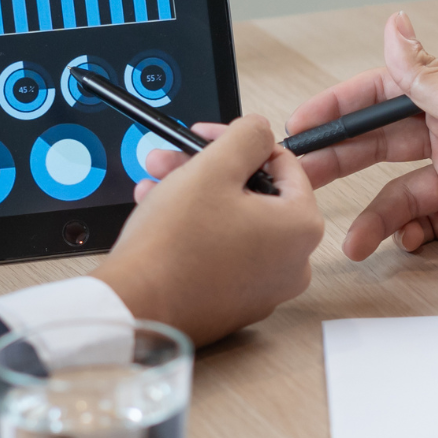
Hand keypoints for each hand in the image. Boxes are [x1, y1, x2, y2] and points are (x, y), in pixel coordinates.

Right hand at [92, 115, 323, 344]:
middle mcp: (294, 263)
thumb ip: (246, 137)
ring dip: (194, 196)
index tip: (205, 137)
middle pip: (254, 194)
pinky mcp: (237, 303)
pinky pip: (225, 254)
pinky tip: (161, 217)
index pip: (282, 164)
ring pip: (235, 222)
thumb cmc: (173, 245)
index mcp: (302, 227)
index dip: (237, 143)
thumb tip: (259, 129)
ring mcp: (267, 288)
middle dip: (208, 170)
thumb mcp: (213, 169)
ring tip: (154, 187)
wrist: (136, 308)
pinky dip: (197, 232)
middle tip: (172, 160)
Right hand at [286, 12, 437, 266]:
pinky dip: (408, 234)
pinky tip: (402, 243)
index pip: (387, 91)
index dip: (343, 106)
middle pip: (383, 143)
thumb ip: (428, 75)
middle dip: (341, 160)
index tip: (304, 123)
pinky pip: (425, 224)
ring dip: (376, 216)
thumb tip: (394, 25)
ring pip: (400, 192)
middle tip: (301, 177)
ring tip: (356, 242)